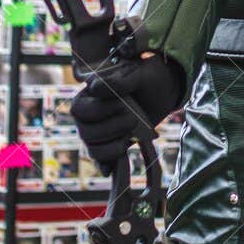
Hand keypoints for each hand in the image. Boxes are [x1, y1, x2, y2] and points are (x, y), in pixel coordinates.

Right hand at [70, 50, 187, 170]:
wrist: (163, 91)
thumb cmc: (147, 78)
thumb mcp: (138, 75)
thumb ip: (119, 82)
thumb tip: (94, 87)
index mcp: (88, 94)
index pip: (81, 109)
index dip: (100, 110)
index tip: (122, 105)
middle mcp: (87, 115)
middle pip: (86, 132)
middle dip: (111, 129)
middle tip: (133, 120)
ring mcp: (97, 131)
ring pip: (92, 148)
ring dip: (112, 146)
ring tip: (132, 135)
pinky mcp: (109, 144)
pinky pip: (101, 159)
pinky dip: (106, 164)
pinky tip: (112, 169)